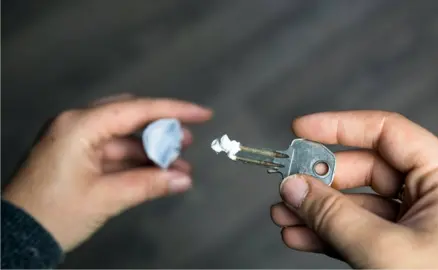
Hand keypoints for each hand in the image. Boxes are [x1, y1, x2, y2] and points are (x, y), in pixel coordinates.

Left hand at [2, 95, 211, 251]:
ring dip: (150, 152)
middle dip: (161, 131)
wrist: (14, 239)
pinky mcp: (75, 158)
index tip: (201, 114)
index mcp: (79, 126)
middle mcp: (76, 126)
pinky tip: (157, 174)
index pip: (137, 109)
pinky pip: (113, 154)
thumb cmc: (50, 215)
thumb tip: (183, 179)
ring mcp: (75, 142)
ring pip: (123, 138)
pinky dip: (136, 163)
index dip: (174, 111)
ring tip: (179, 167)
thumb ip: (149, 184)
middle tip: (187, 142)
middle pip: (130, 119)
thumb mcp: (106, 198)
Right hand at [271, 111, 437, 267]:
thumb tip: (293, 188)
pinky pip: (360, 232)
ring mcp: (417, 227)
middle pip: (366, 170)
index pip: (387, 133)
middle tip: (285, 186)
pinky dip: (329, 235)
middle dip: (321, 181)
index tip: (300, 130)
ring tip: (282, 216)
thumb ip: (334, 216)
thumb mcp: (384, 251)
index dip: (340, 127)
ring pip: (358, 206)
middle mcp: (434, 198)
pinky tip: (301, 237)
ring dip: (318, 211)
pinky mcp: (403, 251)